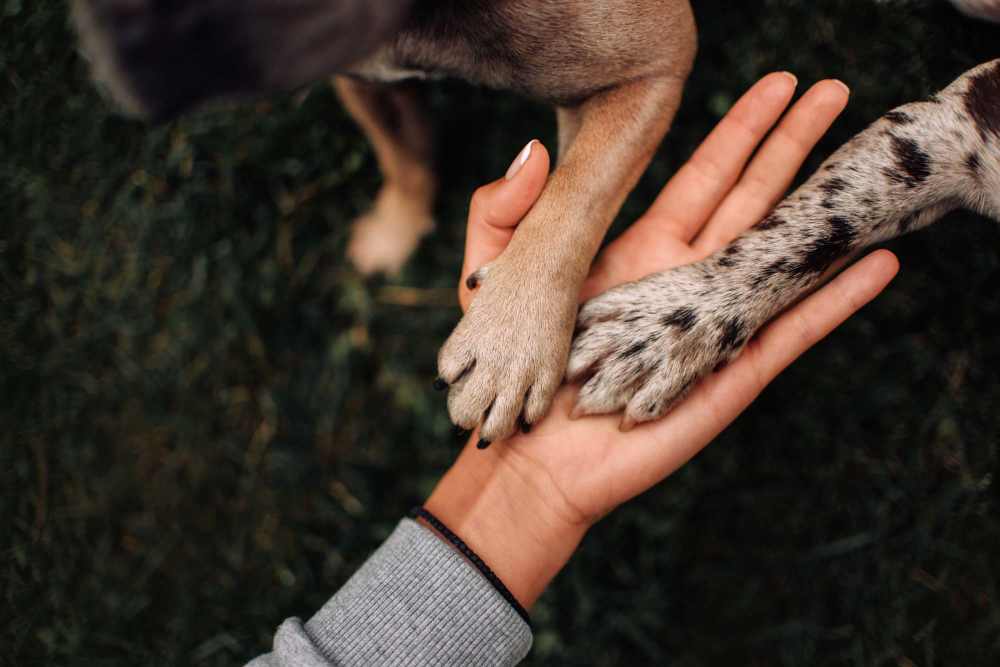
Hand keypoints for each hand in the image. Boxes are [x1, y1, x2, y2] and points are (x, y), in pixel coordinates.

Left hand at [426, 73, 898, 608]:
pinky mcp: (728, 374)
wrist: (530, 459)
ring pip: (778, 255)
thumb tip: (534, 148)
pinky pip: (789, 330)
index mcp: (639, 255)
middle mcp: (685, 283)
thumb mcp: (492, 281)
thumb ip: (505, 215)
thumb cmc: (512, 373)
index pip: (702, 179)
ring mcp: (712, 326)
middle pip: (752, 201)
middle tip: (832, 91)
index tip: (775, 86)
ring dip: (823, 208)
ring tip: (870, 159)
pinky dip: (834, 300)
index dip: (739, 132)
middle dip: (791, 145)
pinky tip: (878, 264)